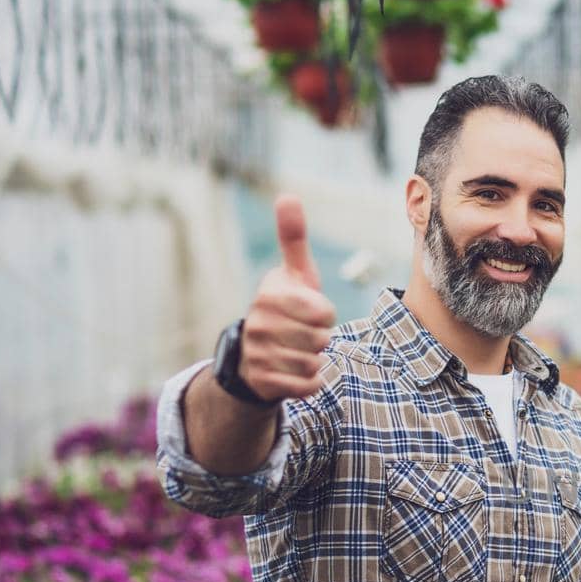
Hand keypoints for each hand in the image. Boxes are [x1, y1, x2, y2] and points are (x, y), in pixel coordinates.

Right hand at [241, 195, 336, 402]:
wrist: (255, 354)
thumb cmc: (286, 308)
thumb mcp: (294, 274)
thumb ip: (294, 239)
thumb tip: (287, 196)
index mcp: (269, 295)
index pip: (323, 312)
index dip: (325, 315)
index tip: (311, 312)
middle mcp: (258, 323)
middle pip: (321, 339)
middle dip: (321, 339)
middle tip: (304, 335)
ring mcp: (258, 353)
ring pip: (314, 363)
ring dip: (315, 360)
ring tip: (297, 351)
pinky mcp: (263, 381)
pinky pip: (307, 386)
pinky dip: (310, 382)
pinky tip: (296, 371)